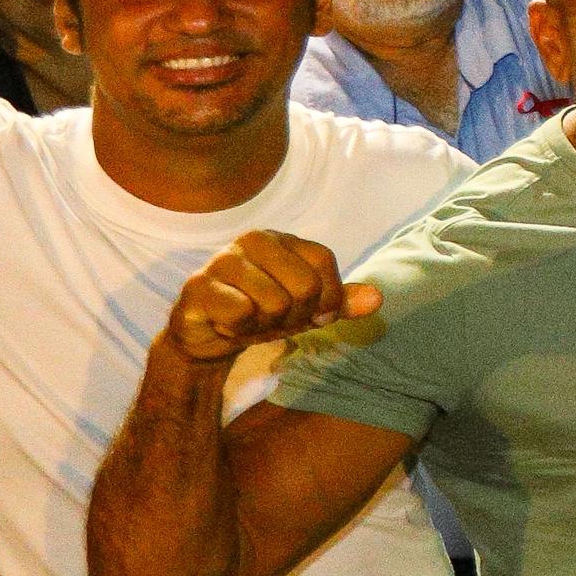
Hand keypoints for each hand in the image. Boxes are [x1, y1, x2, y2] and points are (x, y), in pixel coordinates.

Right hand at [159, 232, 375, 366]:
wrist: (209, 337)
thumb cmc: (262, 314)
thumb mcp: (308, 309)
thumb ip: (341, 301)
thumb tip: (377, 299)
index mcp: (281, 238)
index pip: (324, 262)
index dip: (326, 297)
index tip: (312, 314)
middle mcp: (252, 240)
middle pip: (305, 286)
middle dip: (296, 315)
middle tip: (274, 318)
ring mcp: (222, 261)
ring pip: (274, 302)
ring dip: (267, 324)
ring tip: (250, 319)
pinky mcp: (198, 286)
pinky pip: (241, 313)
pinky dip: (240, 328)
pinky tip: (227, 323)